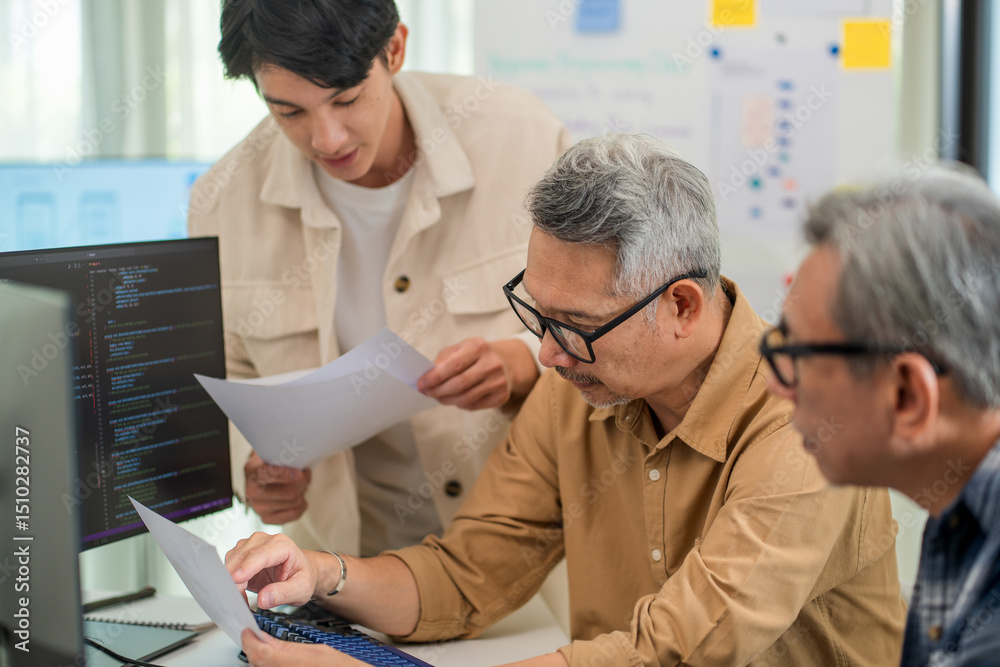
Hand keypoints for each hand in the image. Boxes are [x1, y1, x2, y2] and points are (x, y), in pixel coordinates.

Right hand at [226, 532, 316, 608]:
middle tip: (239, 601)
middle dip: (236, 580)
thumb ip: (283, 594)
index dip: (247, 567)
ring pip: (232, 561)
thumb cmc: (303, 575)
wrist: (301, 570)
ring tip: (242, 599)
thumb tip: (263, 599)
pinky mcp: (242, 554)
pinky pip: (229, 567)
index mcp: (282, 545)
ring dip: (232, 582)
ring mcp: (251, 546)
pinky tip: (239, 593)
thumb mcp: (301, 589)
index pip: (261, 554)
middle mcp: (265, 541)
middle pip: (242, 557)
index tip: (236, 580)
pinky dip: (230, 581)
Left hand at [241, 628, 367, 665]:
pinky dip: (267, 666)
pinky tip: (273, 660)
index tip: (247, 631)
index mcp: (289, 663)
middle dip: (253, 649)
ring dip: (259, 659)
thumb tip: (267, 639)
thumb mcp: (317, 650)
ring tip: (262, 647)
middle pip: (257, 663)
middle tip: (253, 637)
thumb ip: (286, 646)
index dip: (249, 640)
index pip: (259, 652)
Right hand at [244, 453, 310, 523]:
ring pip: (293, 502)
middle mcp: (251, 492)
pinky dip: (302, 505)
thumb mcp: (275, 451)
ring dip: (302, 491)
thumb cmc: (272, 461)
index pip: (267, 474)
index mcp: (251, 470)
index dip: (286, 474)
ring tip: (301, 483)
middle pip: (287, 493)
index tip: (301, 473)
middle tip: (306, 474)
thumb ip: (285, 454)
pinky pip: (294, 514)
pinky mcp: (267, 518)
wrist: (262, 475)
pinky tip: (300, 496)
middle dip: (302, 483)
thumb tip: (301, 459)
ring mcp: (258, 507)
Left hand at [417, 337, 537, 410]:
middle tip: (427, 393)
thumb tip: (427, 377)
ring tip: (438, 397)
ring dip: (447, 400)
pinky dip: (460, 404)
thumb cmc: (476, 355)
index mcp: (478, 347)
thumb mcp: (460, 348)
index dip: (435, 377)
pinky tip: (455, 399)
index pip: (453, 366)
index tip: (421, 384)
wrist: (506, 362)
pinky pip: (474, 406)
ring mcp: (498, 382)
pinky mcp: (501, 396)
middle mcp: (491, 364)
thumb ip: (443, 360)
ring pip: (465, 398)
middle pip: (459, 384)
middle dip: (438, 391)